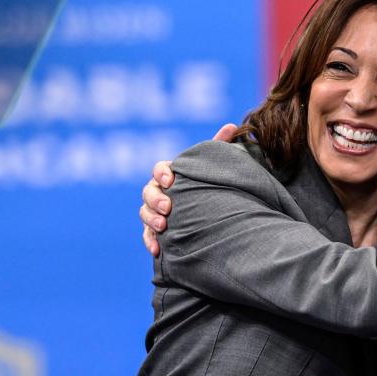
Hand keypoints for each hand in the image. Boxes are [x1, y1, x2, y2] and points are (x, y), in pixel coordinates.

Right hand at [141, 123, 238, 255]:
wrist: (211, 212)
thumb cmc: (210, 184)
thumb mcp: (215, 166)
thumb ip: (220, 146)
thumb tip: (232, 125)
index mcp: (171, 173)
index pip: (160, 168)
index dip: (162, 173)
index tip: (171, 180)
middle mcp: (160, 191)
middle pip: (148, 191)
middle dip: (156, 199)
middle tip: (168, 207)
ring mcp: (155, 211)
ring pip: (144, 212)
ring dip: (151, 219)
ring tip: (163, 226)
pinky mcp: (156, 230)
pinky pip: (147, 235)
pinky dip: (150, 241)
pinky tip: (157, 249)